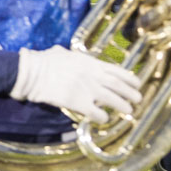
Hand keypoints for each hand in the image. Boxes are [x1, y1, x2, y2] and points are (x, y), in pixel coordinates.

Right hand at [9, 46, 140, 122]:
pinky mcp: (79, 103)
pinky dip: (103, 117)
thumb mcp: (61, 52)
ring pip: (113, 101)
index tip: (137, 84)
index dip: (130, 79)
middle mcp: (93, 76)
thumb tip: (64, 51)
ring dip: (123, 107)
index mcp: (90, 63)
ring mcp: (87, 90)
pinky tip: (104, 119)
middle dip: (132, 94)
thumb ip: (69, 54)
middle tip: (138, 100)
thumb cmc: (44, 61)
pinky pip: (97, 113)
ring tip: (129, 112)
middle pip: (120, 86)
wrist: (32, 72)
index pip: (118, 71)